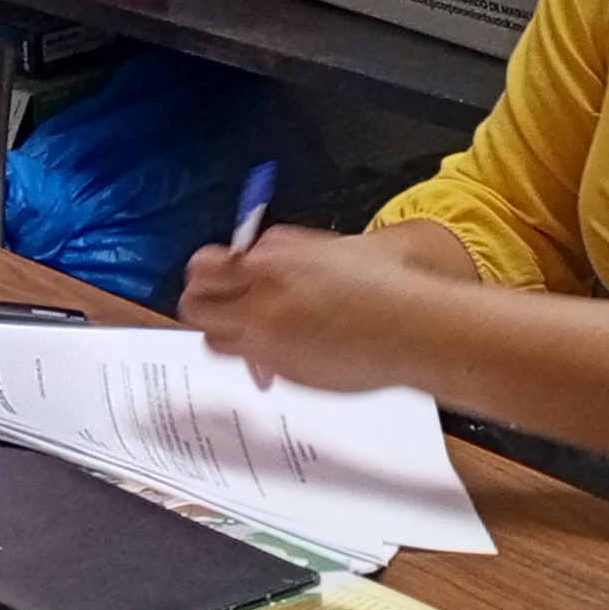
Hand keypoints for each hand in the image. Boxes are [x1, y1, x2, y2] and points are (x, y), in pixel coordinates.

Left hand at [178, 227, 453, 395]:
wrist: (413, 325)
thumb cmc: (391, 289)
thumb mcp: (341, 250)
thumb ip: (295, 260)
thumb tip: (271, 272)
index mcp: (276, 248)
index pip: (212, 261)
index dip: (219, 278)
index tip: (230, 288)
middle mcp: (259, 280)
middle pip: (195, 294)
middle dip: (202, 305)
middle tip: (222, 316)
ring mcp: (261, 320)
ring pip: (207, 332)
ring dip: (224, 335)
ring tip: (250, 339)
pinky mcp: (273, 357)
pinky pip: (241, 361)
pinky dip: (249, 362)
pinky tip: (276, 359)